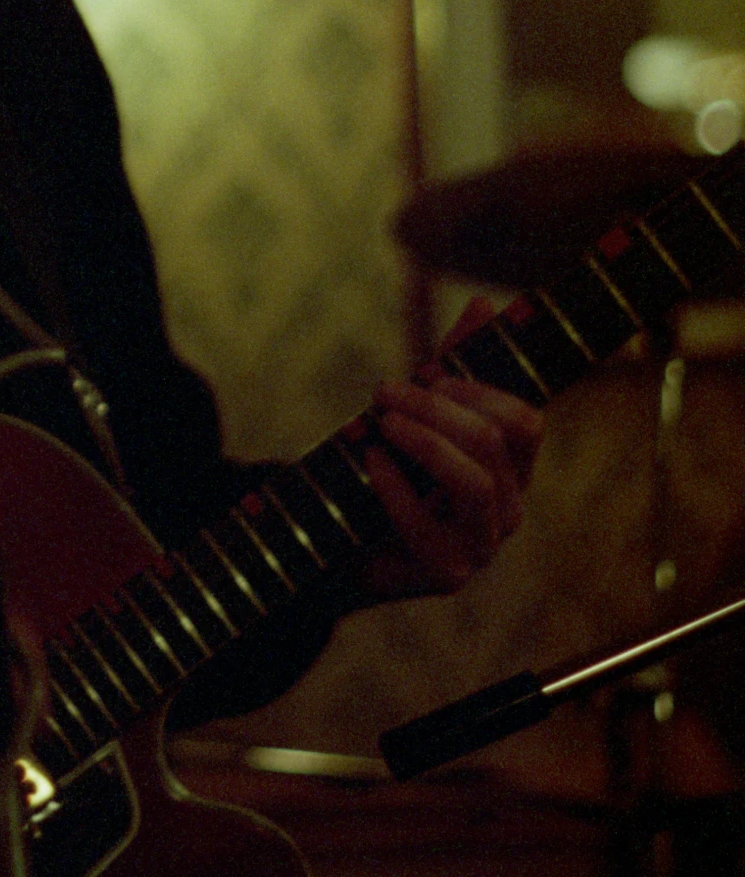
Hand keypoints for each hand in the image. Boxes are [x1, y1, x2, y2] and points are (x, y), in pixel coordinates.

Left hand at [356, 297, 544, 600]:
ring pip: (473, 481)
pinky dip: (396, 487)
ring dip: (424, 441)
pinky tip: (372, 462)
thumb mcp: (423, 417)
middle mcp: (508, 507)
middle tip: (386, 390)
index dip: (480, 390)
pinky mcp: (446, 573)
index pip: (526, 421)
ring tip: (383, 422)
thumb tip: (486, 304)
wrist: (350, 547)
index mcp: (512, 468)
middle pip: (493, 443)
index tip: (430, 373)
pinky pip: (427, 524)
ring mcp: (482, 544)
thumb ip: (453, 367)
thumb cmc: (395, 475)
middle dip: (436, 407)